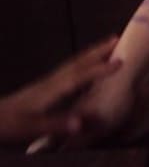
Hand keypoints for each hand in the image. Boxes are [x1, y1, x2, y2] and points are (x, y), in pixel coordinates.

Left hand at [0, 37, 120, 146]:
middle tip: (118, 38)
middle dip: (98, 51)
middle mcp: (51, 82)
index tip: (121, 61)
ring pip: (73, 64)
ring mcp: (46, 84)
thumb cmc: (9, 125)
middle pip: (78, 63)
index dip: (100, 69)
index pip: (80, 76)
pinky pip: (68, 70)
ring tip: (106, 45)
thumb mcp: (31, 128)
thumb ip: (57, 123)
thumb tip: (84, 122)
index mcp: (52, 91)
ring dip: (91, 53)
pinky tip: (83, 69)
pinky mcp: (42, 88)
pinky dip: (82, 63)